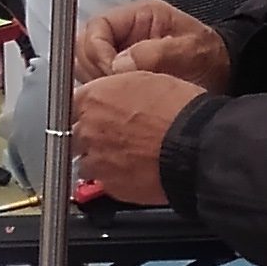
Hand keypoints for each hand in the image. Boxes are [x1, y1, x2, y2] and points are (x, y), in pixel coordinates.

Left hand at [71, 67, 205, 202]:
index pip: (70, 103)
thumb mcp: (147, 79)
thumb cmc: (179, 112)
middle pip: (74, 134)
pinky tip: (135, 170)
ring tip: (125, 155)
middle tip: (113, 135)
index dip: (86, 108)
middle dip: (89, 135)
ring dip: (99, 158)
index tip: (94, 112)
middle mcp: (87, 130)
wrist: (196, 148)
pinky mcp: (110, 186)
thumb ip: (118, 87)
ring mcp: (96, 161)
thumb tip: (116, 92)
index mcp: (93, 99)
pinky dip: (114, 178)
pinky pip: (103, 182)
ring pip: (85, 161)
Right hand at [73, 0, 231, 92]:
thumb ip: (156, 53)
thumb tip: (119, 66)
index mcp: (138, 16)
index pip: (97, 27)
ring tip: (119, 99)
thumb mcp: (190, 50)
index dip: (97, 51)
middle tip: (113, 90)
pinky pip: (99, 85)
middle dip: (94, 70)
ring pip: (86, 68)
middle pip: (84, 48)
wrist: (225, 74)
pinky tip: (121, 105)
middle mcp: (123, 33)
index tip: (110, 74)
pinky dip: (104, 96)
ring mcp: (120, 54)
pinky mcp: (121, 76)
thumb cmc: (211, 58)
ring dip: (97, 85)